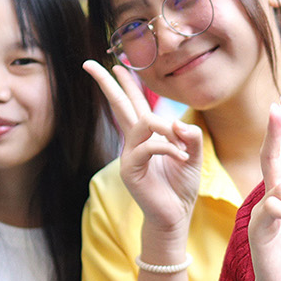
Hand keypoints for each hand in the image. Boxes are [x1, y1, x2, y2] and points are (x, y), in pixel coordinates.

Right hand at [85, 59, 203, 234]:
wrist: (174, 217)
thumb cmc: (180, 187)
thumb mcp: (192, 156)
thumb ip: (189, 137)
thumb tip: (179, 123)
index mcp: (146, 137)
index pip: (133, 104)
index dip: (126, 84)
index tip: (116, 64)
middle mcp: (133, 143)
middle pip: (118, 105)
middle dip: (105, 83)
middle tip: (88, 64)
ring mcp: (129, 156)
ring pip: (143, 122)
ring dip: (166, 127)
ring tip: (182, 147)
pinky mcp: (130, 171)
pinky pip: (148, 147)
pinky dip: (168, 148)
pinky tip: (181, 158)